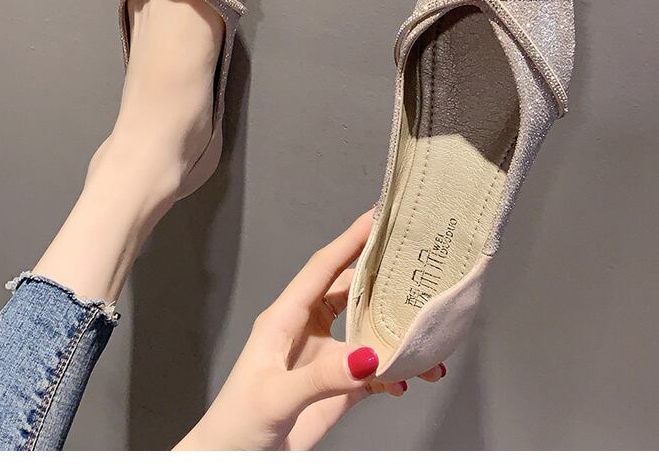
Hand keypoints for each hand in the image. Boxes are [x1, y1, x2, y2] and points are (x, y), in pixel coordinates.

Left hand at [174, 211, 446, 450]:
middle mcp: (308, 330)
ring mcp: (324, 359)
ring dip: (397, 333)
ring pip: (368, 332)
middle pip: (351, 291)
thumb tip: (369, 356)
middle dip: (383, 277)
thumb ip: (322, 377)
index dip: (349, 240)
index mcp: (285, 317)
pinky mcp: (336, 389)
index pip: (322, 268)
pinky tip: (411, 377)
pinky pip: (373, 372)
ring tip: (427, 333)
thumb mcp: (276, 396)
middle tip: (418, 261)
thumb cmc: (236, 424)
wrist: (230, 464)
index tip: (378, 216)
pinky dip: (395, 372)